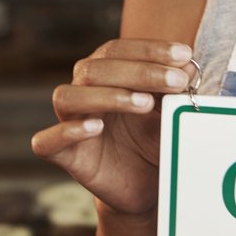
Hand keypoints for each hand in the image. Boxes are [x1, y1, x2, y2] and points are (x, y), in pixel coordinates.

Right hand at [30, 39, 197, 216]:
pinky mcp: (63, 155)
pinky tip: (95, 127)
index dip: (149, 49)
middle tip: (177, 82)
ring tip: (145, 104)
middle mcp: (82, 92)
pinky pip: (47, 141)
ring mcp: (69, 122)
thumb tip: (188, 65)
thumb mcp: (171, 113)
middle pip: (94, 68)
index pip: (117, 50)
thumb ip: (176, 89)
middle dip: (140, 71)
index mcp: (104, 74)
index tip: (183, 55)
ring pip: (67, 96)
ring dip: (107, 95)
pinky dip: (67, 131)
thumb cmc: (154, 141)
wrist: (145, 187)